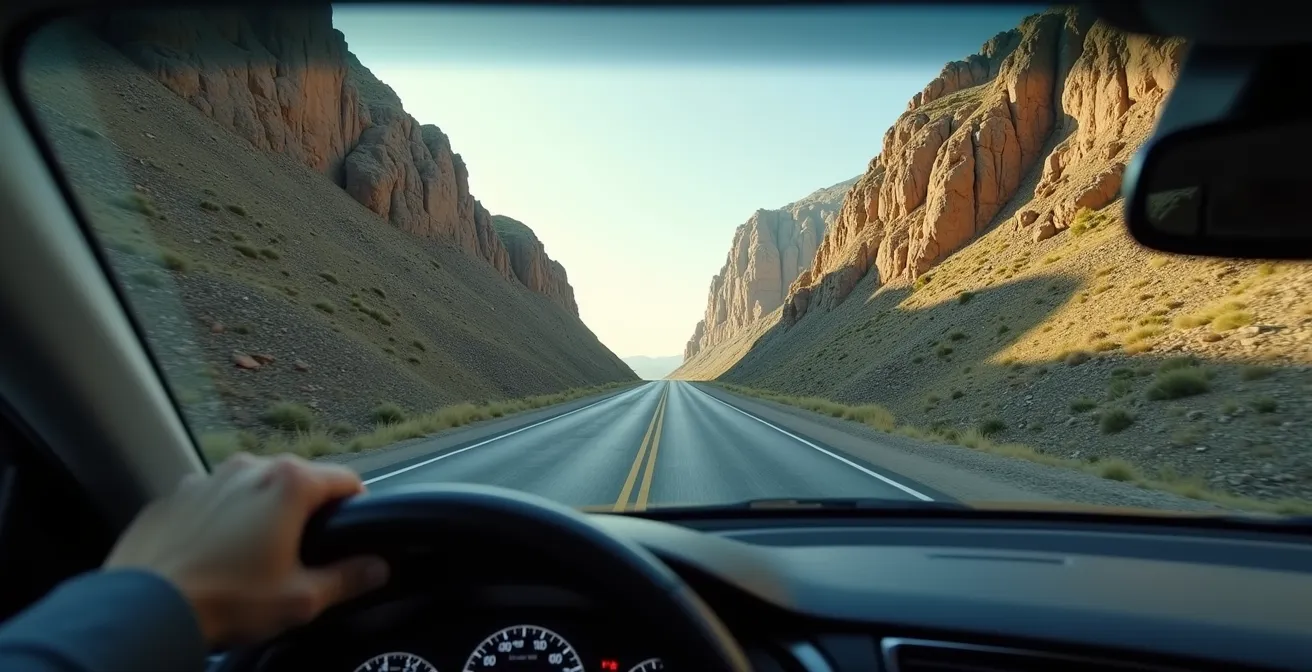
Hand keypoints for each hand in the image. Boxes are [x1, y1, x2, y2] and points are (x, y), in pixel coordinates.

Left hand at [105, 453, 388, 647]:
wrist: (144, 609)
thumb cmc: (228, 601)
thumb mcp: (301, 599)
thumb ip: (347, 578)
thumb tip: (377, 567)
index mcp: (289, 483)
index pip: (345, 478)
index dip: (357, 504)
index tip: (354, 530)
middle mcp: (250, 468)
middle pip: (297, 480)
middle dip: (305, 510)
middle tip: (302, 553)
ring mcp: (207, 477)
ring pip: (252, 487)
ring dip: (260, 511)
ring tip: (252, 556)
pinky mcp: (174, 495)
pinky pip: (212, 500)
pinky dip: (220, 519)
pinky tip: (214, 556)